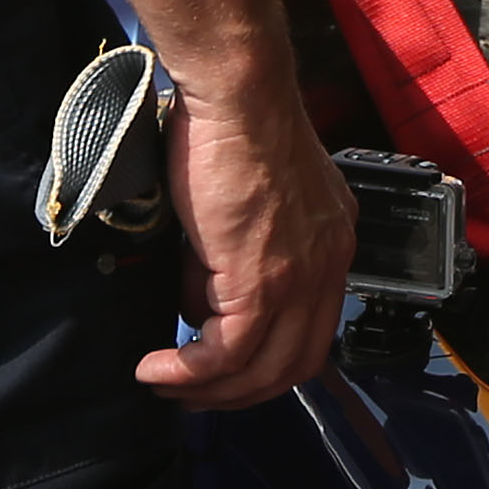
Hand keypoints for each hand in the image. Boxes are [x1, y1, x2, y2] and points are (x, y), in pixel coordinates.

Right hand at [136, 73, 355, 410]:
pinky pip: (228, 353)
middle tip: (189, 393)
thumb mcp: (244, 206)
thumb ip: (229, 261)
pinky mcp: (263, 280)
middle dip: (239, 392)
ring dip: (210, 391)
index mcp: (331, 244)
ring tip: (164, 385)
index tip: (219, 368)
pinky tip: (157, 370)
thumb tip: (198, 305)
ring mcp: (301, 277)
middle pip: (296, 365)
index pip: (311, 330)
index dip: (265, 361)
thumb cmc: (231, 128)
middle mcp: (329, 265)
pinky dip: (190, 373)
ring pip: (264, 370)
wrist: (237, 95)